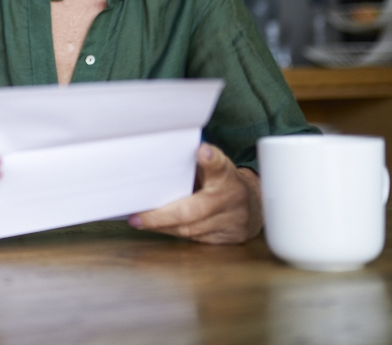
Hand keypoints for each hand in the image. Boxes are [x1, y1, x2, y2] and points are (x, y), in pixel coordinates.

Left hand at [128, 143, 262, 243]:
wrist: (254, 206)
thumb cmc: (223, 182)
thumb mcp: (213, 166)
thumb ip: (195, 163)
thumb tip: (163, 157)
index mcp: (226, 175)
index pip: (219, 165)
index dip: (211, 159)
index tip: (203, 152)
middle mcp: (232, 198)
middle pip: (194, 210)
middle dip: (161, 216)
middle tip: (137, 217)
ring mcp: (232, 221)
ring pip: (191, 229)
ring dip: (163, 227)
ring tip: (140, 223)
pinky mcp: (229, 238)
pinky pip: (196, 240)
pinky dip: (174, 233)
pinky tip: (159, 229)